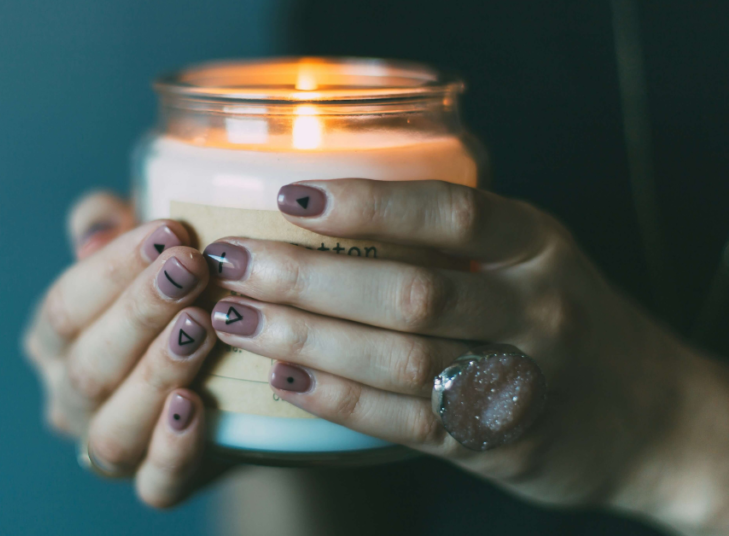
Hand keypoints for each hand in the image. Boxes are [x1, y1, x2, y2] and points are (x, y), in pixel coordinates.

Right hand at [23, 192, 221, 507]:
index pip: (65, 306)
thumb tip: (96, 228)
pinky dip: (172, 449)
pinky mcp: (157, 483)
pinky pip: (155, 484)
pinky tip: (197, 407)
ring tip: (200, 328)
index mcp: (54, 340)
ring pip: (113, 429)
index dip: (112, 268)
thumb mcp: (144, 247)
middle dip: (139, 313)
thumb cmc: (175, 294)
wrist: (228, 378)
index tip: (169, 231)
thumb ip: (108, 220)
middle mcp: (70, 398)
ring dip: (155, 374)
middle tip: (192, 269)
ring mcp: (109, 446)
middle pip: (87, 365)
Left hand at [203, 179, 728, 530]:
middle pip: (409, 292)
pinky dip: (338, 398)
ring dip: (306, 338)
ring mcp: (518, 381)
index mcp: (538, 245)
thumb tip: (323, 208)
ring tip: (236, 319)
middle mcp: (534, 309)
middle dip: (308, 277)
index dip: (367, 205)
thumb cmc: (564, 317)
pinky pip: (404, 421)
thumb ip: (453, 237)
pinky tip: (283, 377)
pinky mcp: (494, 442)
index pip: (449, 213)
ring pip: (399, 361)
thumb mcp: (531, 255)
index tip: (290, 197)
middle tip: (234, 262)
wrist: (646, 416)